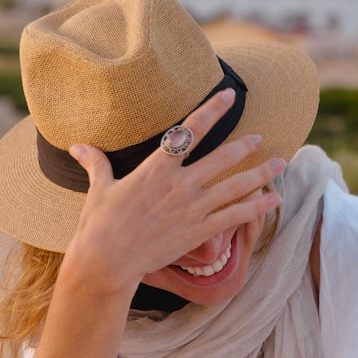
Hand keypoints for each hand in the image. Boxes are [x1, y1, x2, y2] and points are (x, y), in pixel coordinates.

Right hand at [66, 88, 283, 291]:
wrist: (107, 261)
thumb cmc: (100, 224)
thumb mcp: (99, 189)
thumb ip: (96, 163)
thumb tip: (76, 147)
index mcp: (157, 168)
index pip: (190, 130)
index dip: (213, 110)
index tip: (230, 96)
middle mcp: (180, 184)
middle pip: (222, 157)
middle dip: (246, 145)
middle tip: (262, 137)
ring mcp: (193, 208)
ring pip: (235, 186)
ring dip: (260, 173)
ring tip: (281, 163)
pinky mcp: (199, 232)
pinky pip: (235, 217)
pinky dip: (257, 207)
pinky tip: (275, 200)